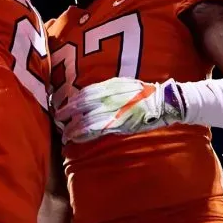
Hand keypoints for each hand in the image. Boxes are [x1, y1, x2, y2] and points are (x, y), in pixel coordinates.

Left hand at [54, 77, 184, 143]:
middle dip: (67, 114)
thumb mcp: (125, 84)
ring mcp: (114, 110)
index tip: (62, 107)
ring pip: (87, 119)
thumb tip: (92, 95)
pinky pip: (97, 129)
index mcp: (111, 85)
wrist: (164, 101)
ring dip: (74, 128)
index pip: (85, 93)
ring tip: (66, 135)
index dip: (71, 101)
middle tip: (58, 121)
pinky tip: (77, 138)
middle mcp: (110, 96)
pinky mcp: (120, 123)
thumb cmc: (146, 93)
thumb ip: (109, 89)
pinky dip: (85, 134)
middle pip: (82, 105)